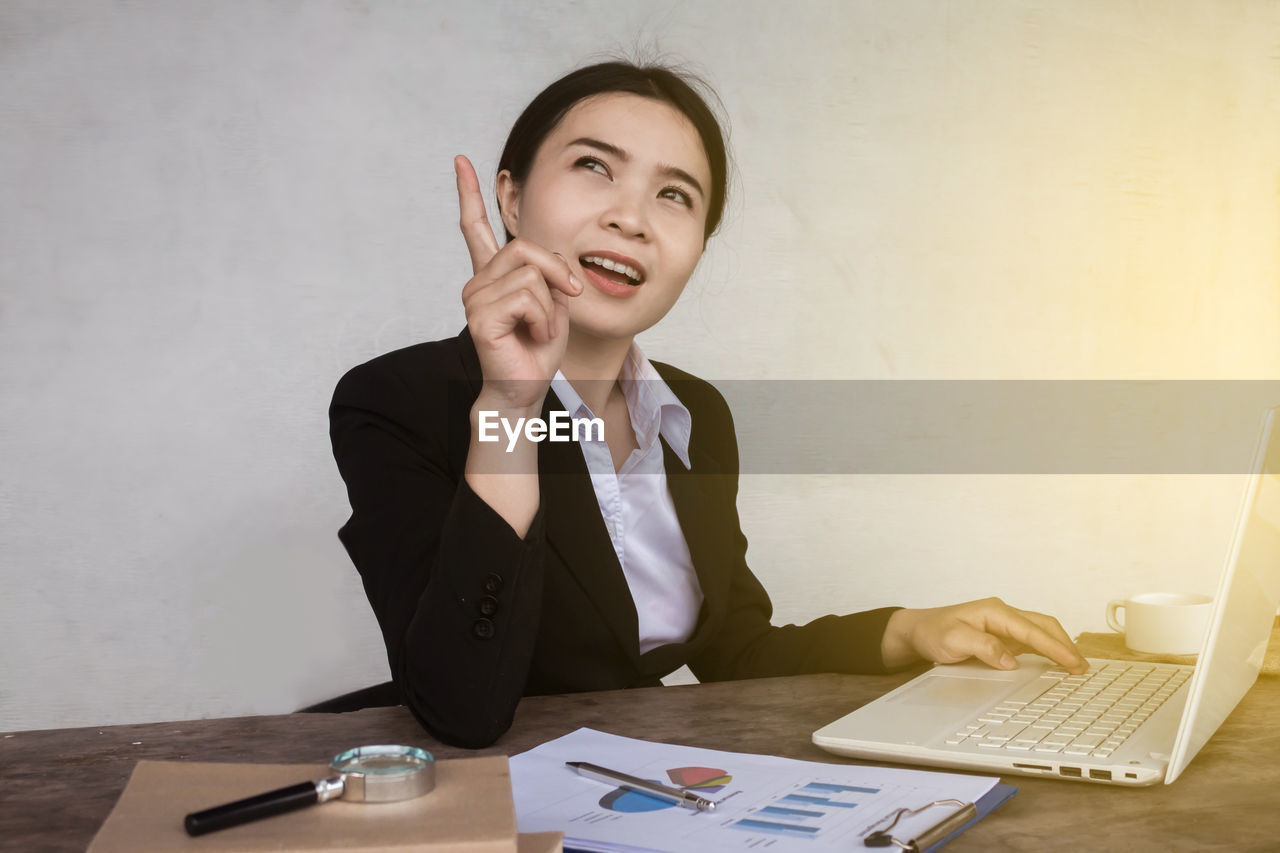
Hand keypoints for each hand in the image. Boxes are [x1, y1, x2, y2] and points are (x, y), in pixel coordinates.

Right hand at [455, 155, 582, 410]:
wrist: (527, 388)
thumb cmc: (539, 350)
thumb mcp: (555, 302)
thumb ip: (550, 273)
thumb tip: (551, 259)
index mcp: (493, 275)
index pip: (475, 228)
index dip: (469, 193)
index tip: (461, 161)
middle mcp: (478, 282)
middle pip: (524, 247)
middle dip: (557, 271)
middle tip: (569, 296)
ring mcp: (475, 299)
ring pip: (530, 275)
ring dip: (550, 306)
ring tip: (540, 330)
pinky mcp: (480, 317)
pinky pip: (526, 297)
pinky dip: (543, 318)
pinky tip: (535, 337)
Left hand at [880, 597, 1087, 673]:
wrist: (919, 631)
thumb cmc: (933, 632)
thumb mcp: (953, 640)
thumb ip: (982, 647)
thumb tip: (1011, 660)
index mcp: (995, 612)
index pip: (1032, 630)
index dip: (1055, 647)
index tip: (1072, 663)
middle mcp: (1004, 615)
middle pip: (1044, 625)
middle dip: (1065, 645)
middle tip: (1082, 668)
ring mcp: (1005, 626)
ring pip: (1041, 632)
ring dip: (1059, 647)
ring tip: (1076, 668)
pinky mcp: (1003, 637)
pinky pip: (1032, 642)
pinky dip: (1047, 651)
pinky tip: (1056, 664)